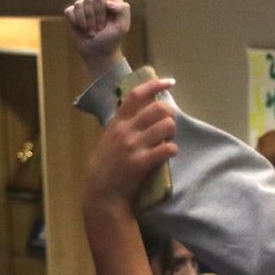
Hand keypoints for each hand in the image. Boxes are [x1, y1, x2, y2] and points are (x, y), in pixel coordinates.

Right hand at [64, 0, 130, 76]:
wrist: (98, 52)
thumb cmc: (111, 39)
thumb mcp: (122, 27)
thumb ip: (123, 10)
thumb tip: (108, 2)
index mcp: (111, 0)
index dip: (101, 14)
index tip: (105, 26)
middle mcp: (97, 0)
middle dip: (92, 18)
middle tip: (98, 29)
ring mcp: (85, 5)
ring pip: (78, 4)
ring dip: (85, 22)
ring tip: (91, 31)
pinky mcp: (73, 13)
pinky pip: (69, 11)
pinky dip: (75, 22)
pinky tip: (81, 28)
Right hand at [83, 76, 177, 212]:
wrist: (102, 192)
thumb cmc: (108, 164)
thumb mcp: (110, 137)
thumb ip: (125, 122)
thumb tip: (144, 107)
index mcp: (117, 121)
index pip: (136, 95)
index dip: (154, 85)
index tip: (169, 82)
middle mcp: (125, 130)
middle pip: (158, 108)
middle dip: (169, 115)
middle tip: (168, 126)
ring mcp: (133, 146)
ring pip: (166, 126)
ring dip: (172, 132)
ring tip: (168, 140)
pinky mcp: (141, 162)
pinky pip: (167, 149)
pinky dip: (172, 150)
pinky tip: (169, 153)